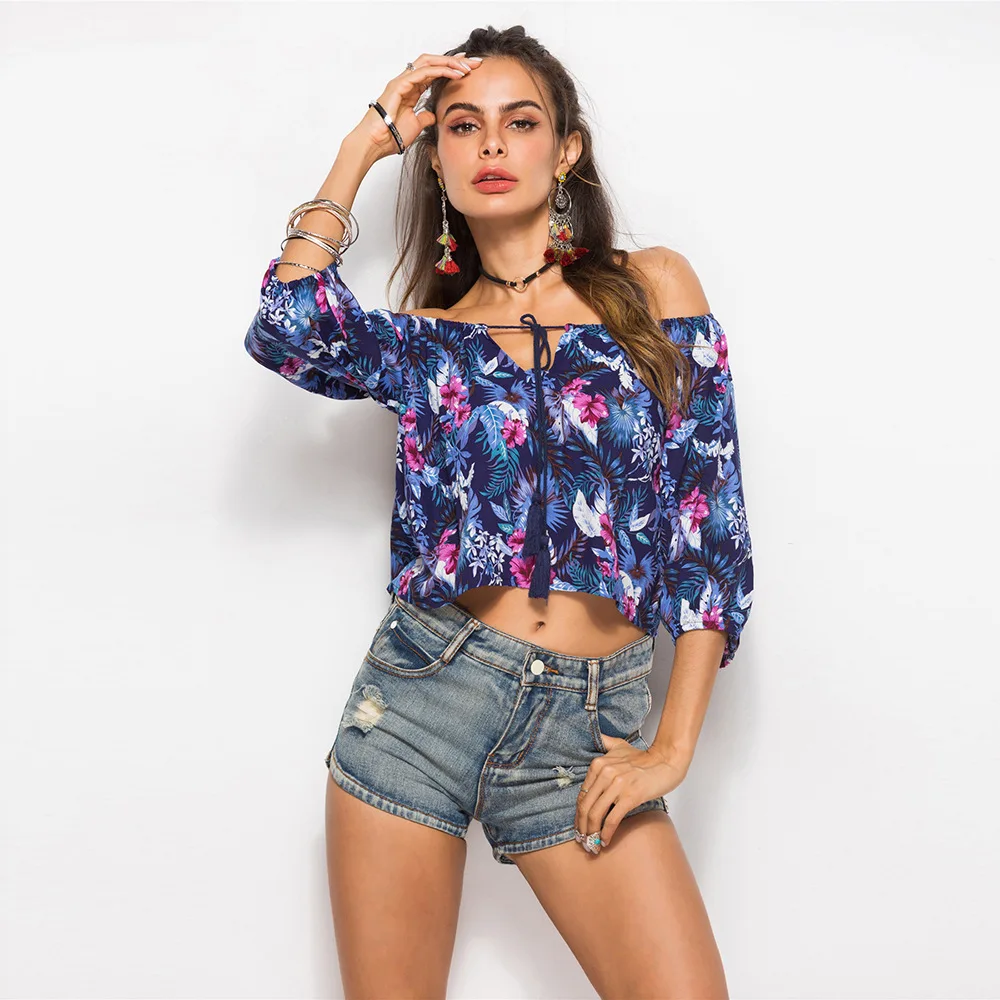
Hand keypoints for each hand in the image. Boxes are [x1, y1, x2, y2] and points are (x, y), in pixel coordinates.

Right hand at [352, 52, 482, 160]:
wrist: (376, 143)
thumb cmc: (391, 136)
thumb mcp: (416, 125)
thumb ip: (425, 117)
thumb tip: (434, 115)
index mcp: (411, 89)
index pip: (434, 72)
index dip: (452, 68)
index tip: (470, 68)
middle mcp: (407, 81)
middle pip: (433, 62)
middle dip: (455, 60)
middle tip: (475, 62)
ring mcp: (402, 81)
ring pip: (429, 62)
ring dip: (450, 63)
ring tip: (468, 66)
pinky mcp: (399, 85)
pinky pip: (423, 72)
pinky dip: (441, 71)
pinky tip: (455, 73)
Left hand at [574, 733, 687, 854]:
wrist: (666, 761)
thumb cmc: (643, 757)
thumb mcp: (619, 746)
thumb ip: (605, 743)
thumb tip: (595, 736)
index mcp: (599, 764)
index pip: (582, 794)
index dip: (578, 814)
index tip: (580, 825)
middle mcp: (605, 773)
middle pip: (586, 806)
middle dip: (582, 827)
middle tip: (583, 840)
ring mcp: (617, 785)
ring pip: (596, 814)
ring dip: (592, 833)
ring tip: (593, 845)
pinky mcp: (630, 796)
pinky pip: (612, 819)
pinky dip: (606, 833)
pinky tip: (605, 841)